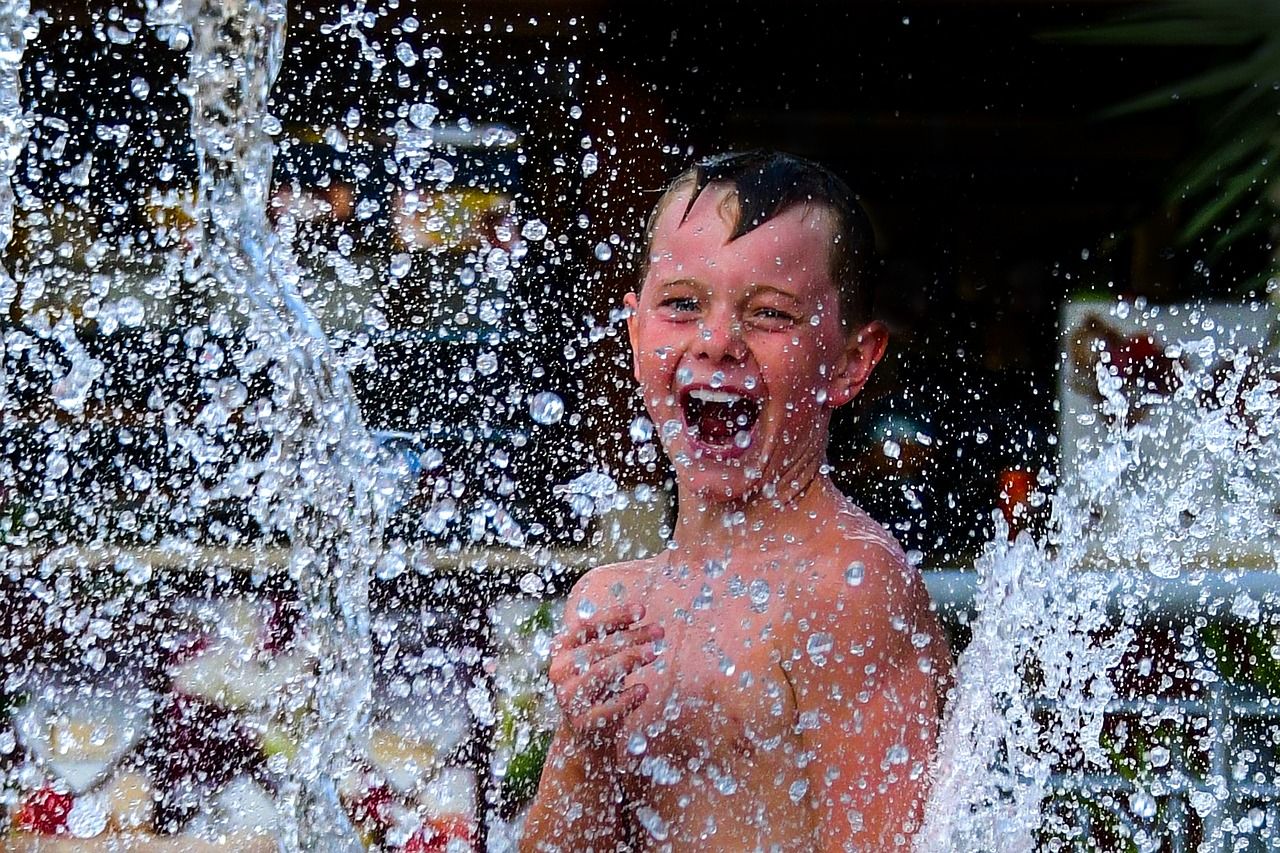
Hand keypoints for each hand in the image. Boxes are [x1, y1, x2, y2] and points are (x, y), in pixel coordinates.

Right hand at [548, 603, 662, 747]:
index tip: (642, 610)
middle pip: (597, 648)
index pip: (588, 626)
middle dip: (630, 638)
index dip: (615, 616)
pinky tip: (643, 689)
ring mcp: (568, 698)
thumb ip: (614, 638)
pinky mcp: (582, 723)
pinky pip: (607, 708)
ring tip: (653, 653)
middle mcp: (560, 671)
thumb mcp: (602, 658)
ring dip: (629, 660)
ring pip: (599, 673)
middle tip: (659, 631)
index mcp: (562, 648)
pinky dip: (627, 698)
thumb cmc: (598, 685)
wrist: (586, 733)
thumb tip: (642, 613)